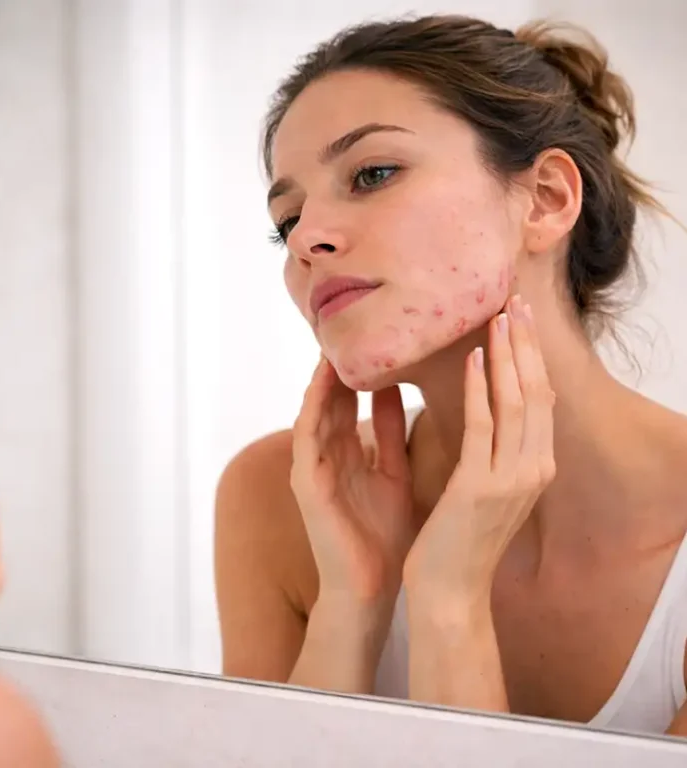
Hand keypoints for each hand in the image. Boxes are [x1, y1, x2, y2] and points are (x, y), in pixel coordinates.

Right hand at [290, 356, 414, 606]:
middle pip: (329, 398)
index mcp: (347, 453)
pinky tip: (325, 381)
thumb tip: (395, 388)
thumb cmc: (382, 535)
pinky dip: (315, 406)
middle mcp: (325, 455)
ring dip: (323, 376)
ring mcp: (311, 468)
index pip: (348, 399)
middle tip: (349, 321)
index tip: (375, 332)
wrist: (371, 589)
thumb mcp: (393, 472)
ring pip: (314, 410)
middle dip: (338, 362)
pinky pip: (308, 436)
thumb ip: (390, 433)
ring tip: (334, 339)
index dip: (358, 366)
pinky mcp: (305, 484)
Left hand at [403, 295, 555, 604]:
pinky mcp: (481, 487)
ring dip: (509, 356)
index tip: (522, 321)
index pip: (541, 401)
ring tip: (500, 317)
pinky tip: (476, 359)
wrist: (450, 592)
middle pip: (537, 393)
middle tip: (516, 302)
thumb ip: (498, 451)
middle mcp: (534, 470)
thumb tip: (495, 408)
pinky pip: (483, 427)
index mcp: (536, 468)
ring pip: (517, 403)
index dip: (533, 358)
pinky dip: (481, 389)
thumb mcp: (490, 488)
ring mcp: (512, 480)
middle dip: (527, 345)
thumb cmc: (462, 539)